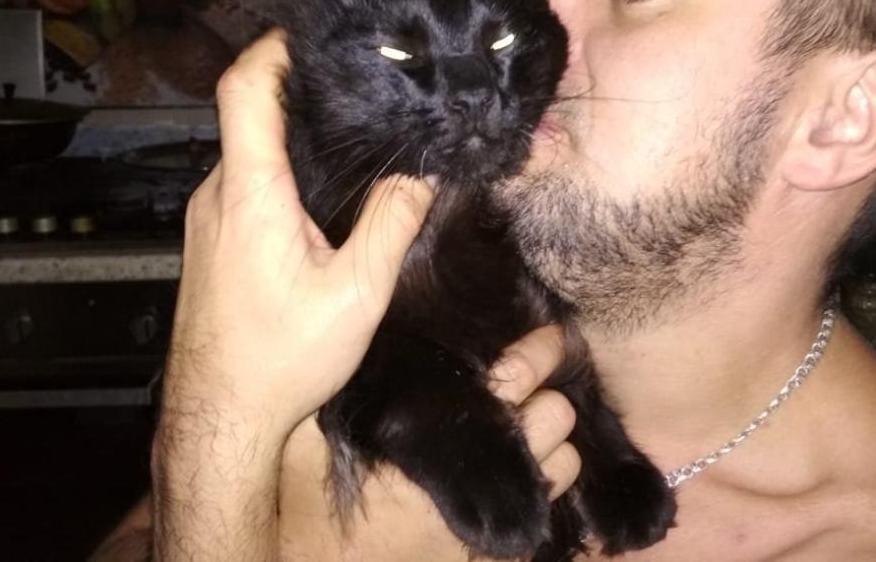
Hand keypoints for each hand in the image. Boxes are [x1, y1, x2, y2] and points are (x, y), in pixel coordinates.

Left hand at [162, 29, 434, 445]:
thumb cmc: (282, 359)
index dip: (273, 47)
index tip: (313, 31)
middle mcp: (218, 195)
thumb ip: (392, 223)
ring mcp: (207, 219)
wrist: (222, 416)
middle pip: (248, 113)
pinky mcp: (210, 243)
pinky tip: (320, 198)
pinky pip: (243, 186)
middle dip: (298, 89)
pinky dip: (278, 171)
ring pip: (248, 152)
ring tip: (350, 136)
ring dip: (291, 135)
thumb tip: (421, 171)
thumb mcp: (357, 292)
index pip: (243, 89)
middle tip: (356, 85)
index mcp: (252, 193)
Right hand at [278, 325, 581, 560]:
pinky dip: (541, 487)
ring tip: (526, 434)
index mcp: (442, 432)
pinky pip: (548, 511)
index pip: (519, 376)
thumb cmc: (314, 513)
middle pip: (557, 416)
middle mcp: (483, 474)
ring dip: (551, 445)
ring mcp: (495, 517)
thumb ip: (332, 394)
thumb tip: (349, 341)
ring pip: (565, 464)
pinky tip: (517, 476)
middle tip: (534, 388)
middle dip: (550, 397)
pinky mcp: (494, 551)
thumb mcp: (310, 442)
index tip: (550, 335)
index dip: (540, 350)